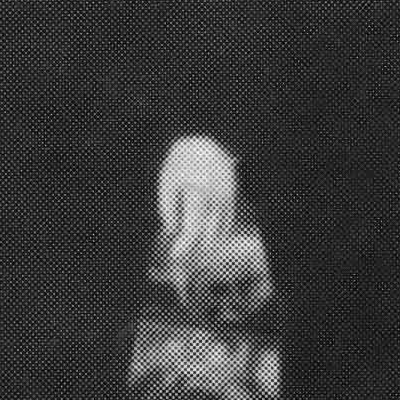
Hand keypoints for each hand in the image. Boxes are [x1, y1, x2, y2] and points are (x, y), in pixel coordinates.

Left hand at [158, 136, 238, 280]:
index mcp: (197, 194)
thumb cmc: (181, 163)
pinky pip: (229, 219)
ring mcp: (227, 197)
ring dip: (209, 241)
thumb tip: (172, 230)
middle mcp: (216, 198)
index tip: (175, 255)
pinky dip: (220, 230)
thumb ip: (168, 208)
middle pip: (208, 233)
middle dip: (195, 247)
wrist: (204, 143)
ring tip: (196, 250)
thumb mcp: (166, 182)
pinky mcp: (232, 195)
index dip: (184, 245)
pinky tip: (212, 237)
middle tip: (183, 256)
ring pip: (221, 228)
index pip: (193, 228)